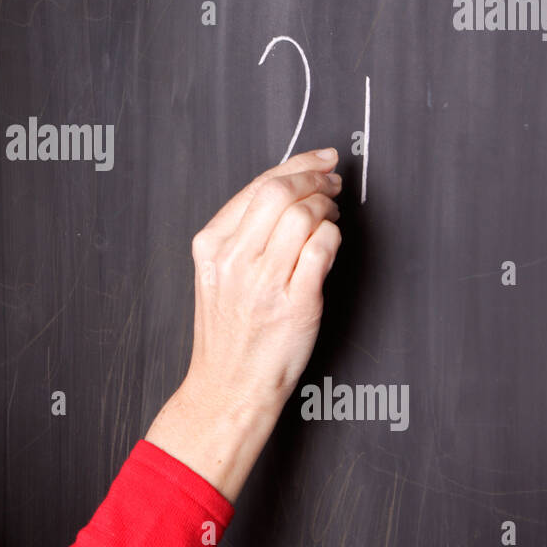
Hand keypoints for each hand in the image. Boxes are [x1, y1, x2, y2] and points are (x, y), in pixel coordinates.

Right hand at [184, 147, 342, 421]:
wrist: (229, 386)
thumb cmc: (229, 333)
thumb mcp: (217, 274)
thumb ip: (244, 234)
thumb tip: (289, 190)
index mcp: (212, 245)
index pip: (257, 185)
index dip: (297, 165)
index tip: (319, 160)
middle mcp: (234, 259)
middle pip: (279, 192)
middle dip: (314, 178)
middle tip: (332, 182)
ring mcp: (263, 281)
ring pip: (303, 216)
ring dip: (327, 208)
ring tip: (332, 215)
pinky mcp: (295, 303)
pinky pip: (322, 249)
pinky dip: (333, 237)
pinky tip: (331, 242)